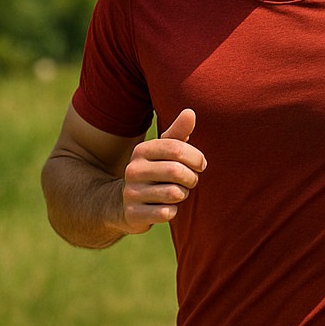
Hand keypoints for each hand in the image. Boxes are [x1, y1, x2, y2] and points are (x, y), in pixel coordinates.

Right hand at [120, 109, 204, 233]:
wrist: (124, 203)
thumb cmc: (155, 171)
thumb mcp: (164, 151)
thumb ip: (178, 132)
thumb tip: (190, 112)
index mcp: (142, 150)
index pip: (177, 148)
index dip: (196, 158)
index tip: (201, 165)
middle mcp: (133, 169)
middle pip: (177, 171)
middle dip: (191, 178)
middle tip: (190, 181)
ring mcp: (131, 192)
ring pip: (174, 193)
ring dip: (183, 194)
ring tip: (178, 192)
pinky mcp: (133, 214)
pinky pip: (166, 213)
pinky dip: (173, 211)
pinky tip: (167, 207)